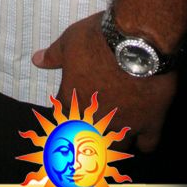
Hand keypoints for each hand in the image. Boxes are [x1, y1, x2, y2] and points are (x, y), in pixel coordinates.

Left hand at [32, 12, 176, 152]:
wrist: (136, 42)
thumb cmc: (97, 40)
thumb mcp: (70, 41)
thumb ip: (54, 55)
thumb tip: (36, 60)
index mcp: (74, 100)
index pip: (62, 115)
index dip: (67, 111)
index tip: (71, 107)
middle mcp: (96, 119)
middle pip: (88, 138)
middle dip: (90, 134)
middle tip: (94, 124)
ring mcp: (124, 124)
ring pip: (117, 146)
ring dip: (115, 141)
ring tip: (116, 134)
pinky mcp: (150, 123)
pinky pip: (148, 144)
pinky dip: (145, 142)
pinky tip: (143, 136)